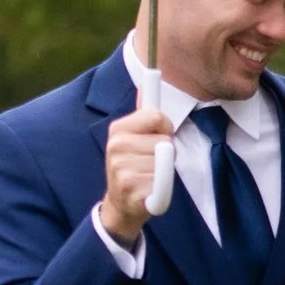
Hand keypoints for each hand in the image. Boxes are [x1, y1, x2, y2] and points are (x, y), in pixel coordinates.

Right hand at [98, 85, 172, 246]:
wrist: (120, 204)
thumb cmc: (134, 167)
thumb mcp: (134, 137)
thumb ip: (143, 112)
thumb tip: (148, 79)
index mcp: (119, 129)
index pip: (156, 116)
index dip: (165, 128)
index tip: (159, 135)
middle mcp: (117, 146)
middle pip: (165, 140)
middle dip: (167, 152)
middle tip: (152, 162)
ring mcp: (122, 167)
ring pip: (166, 161)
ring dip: (164, 171)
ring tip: (149, 176)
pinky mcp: (131, 188)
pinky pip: (163, 182)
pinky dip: (162, 188)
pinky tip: (149, 190)